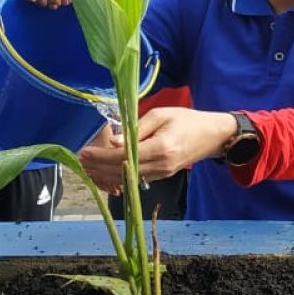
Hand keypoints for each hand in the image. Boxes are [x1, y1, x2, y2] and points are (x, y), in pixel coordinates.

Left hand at [79, 108, 237, 189]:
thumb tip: (113, 143)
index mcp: (160, 148)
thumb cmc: (187, 120)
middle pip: (122, 172)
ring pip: (128, 178)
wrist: (212, 135)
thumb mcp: (160, 115)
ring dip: (106, 174)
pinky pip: (137, 179)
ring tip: (88, 167)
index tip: (84, 152)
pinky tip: (106, 170)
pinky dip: (119, 176)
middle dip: (98, 167)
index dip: (101, 157)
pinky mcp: (163, 176)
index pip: (123, 158)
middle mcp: (160, 166)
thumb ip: (136, 130)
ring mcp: (162, 174)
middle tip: (80, 161)